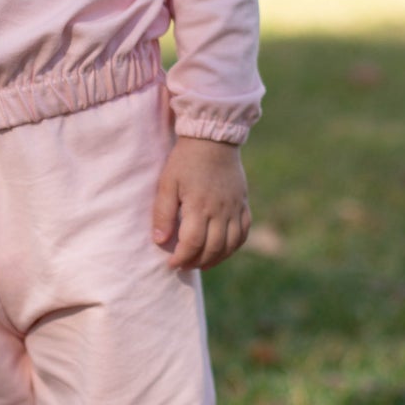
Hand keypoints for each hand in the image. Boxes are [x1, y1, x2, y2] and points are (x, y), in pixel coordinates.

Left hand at [152, 137, 250, 271]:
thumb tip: (160, 241)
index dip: (181, 258)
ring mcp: (234, 208)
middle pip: (212, 248)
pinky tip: (222, 251)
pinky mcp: (243, 203)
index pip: (192, 244)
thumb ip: (163, 213)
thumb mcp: (167, 183)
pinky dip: (234, 247)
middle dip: (196, 262)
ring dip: (216, 259)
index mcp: (199, 206)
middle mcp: (220, 211)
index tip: (171, 264)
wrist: (212, 139)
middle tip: (183, 265)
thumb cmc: (185, 160)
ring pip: (230, 245)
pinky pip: (243, 233)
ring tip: (200, 263)